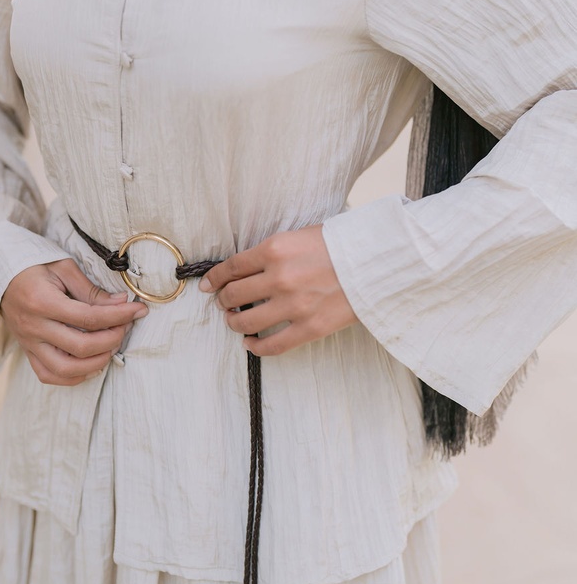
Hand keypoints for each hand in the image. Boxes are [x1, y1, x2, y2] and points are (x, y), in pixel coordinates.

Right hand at [0, 258, 147, 385]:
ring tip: (111, 346)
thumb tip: (121, 304)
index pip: (89, 317)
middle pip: (80, 347)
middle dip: (112, 339)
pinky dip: (74, 376)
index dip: (119, 316)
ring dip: (95, 363)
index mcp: (42, 302)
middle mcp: (33, 327)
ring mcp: (28, 343)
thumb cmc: (35, 266)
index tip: (139, 310)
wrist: (0, 275)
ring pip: (65, 369)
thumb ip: (91, 290)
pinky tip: (91, 364)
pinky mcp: (27, 352)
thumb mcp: (64, 268)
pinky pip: (49, 375)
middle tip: (126, 327)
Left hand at [198, 225, 357, 355]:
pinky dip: (255, 347)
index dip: (214, 278)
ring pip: (246, 321)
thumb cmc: (341, 245)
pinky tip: (250, 343)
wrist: (377, 261)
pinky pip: (272, 345)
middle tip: (224, 302)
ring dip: (235, 323)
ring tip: (236, 322)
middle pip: (233, 294)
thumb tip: (246, 269)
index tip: (208, 286)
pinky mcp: (309, 327)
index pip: (231, 267)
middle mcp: (279, 277)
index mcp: (275, 249)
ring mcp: (293, 305)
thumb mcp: (300, 236)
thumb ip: (273, 252)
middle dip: (223, 300)